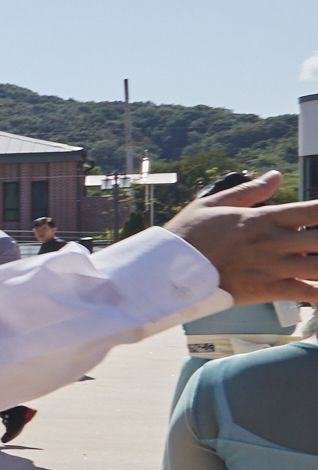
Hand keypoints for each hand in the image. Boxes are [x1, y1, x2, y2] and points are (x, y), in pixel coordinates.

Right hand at [166, 174, 317, 304]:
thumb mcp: (213, 204)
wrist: (167, 270)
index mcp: (262, 219)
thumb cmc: (188, 235)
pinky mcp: (267, 289)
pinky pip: (306, 293)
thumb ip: (250, 190)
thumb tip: (275, 175)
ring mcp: (272, 267)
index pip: (312, 210)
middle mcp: (272, 242)